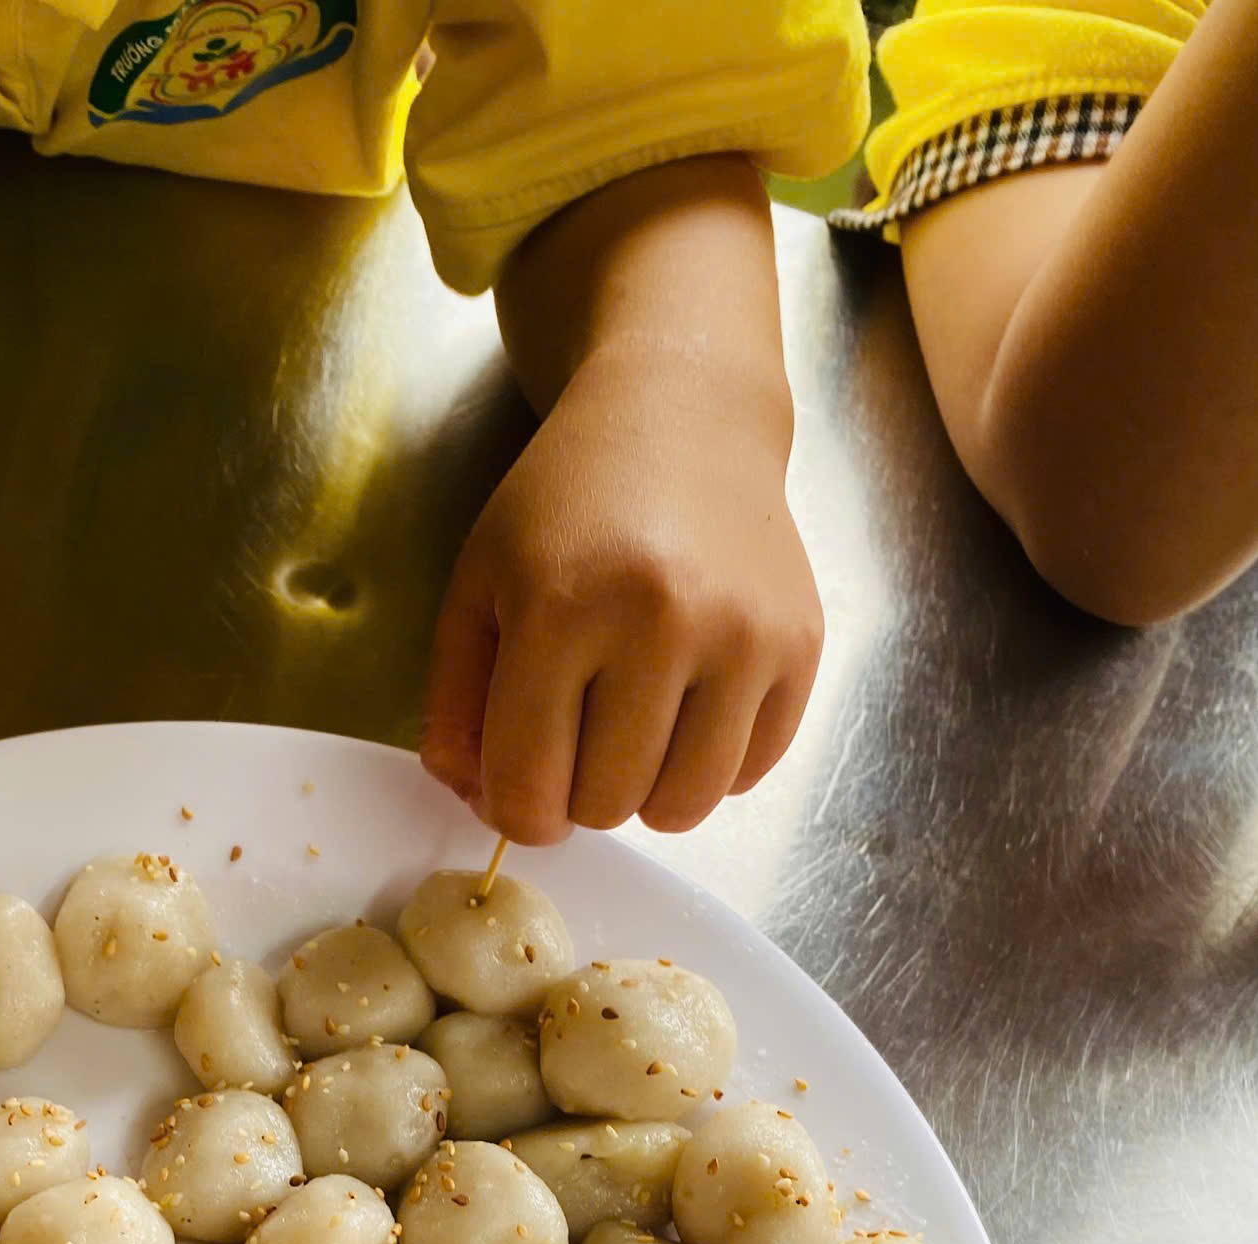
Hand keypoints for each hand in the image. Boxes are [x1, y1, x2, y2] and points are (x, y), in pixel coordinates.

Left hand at [421, 343, 822, 843]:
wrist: (683, 417)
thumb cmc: (565, 507)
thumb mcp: (478, 587)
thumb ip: (457, 707)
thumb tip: (480, 805)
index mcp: (559, 608)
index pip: (528, 788)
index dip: (513, 812)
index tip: (519, 788)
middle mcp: (661, 622)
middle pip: (604, 807)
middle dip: (578, 793)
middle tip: (577, 732)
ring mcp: (742, 637)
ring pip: (682, 809)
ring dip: (645, 793)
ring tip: (631, 730)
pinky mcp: (801, 646)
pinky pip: (747, 776)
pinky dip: (709, 766)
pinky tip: (688, 705)